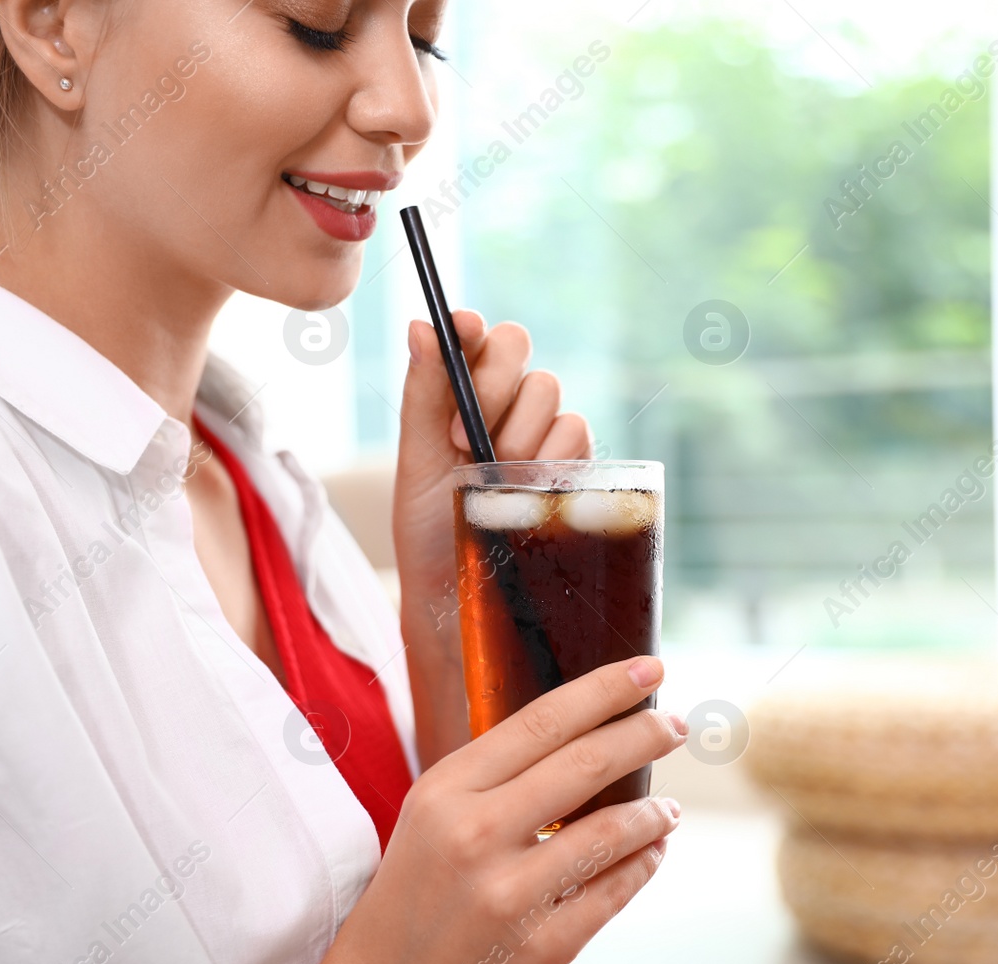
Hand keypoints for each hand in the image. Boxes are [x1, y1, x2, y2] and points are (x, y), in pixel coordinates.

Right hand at [313, 657, 683, 963]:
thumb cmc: (407, 904)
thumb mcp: (427, 822)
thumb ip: (492, 780)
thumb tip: (578, 737)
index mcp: (444, 790)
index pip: (542, 721)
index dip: (604, 690)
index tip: (647, 668)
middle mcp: (475, 833)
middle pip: (586, 763)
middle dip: (644, 735)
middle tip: (675, 724)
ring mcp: (510, 894)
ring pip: (613, 830)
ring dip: (652, 813)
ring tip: (667, 808)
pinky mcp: (541, 948)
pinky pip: (614, 890)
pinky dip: (643, 864)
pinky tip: (650, 853)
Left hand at [392, 311, 590, 763]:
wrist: (462, 605)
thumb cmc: (431, 536)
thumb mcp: (417, 464)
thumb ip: (423, 394)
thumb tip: (418, 323)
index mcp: (459, 397)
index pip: (476, 337)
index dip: (470, 326)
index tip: (461, 330)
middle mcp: (505, 409)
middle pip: (518, 351)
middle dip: (492, 385)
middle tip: (463, 436)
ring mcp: (545, 438)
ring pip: (551, 393)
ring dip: (520, 429)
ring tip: (493, 477)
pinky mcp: (577, 470)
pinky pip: (580, 435)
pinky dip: (555, 456)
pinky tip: (533, 489)